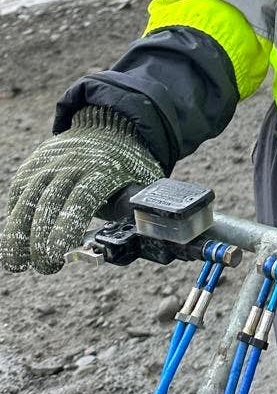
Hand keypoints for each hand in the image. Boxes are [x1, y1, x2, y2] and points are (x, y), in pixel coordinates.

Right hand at [1, 106, 162, 273]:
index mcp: (104, 172)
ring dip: (18, 232)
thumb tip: (143, 240)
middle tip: (44, 267)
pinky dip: (15, 213)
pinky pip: (20, 188)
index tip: (56, 254)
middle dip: (39, 241)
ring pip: (27, 196)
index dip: (65, 228)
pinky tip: (16, 236)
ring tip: (17, 261)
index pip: (80, 201)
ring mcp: (53, 161)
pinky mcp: (38, 161)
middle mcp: (74, 164)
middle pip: (49, 203)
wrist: (113, 126)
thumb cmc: (130, 165)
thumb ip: (140, 212)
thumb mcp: (145, 184)